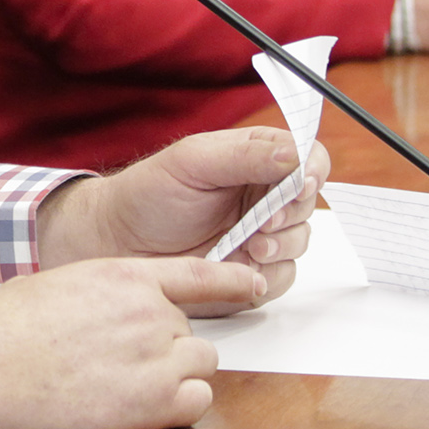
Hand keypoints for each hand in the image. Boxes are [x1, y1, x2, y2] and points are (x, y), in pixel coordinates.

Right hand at [0, 255, 260, 428]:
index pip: (200, 273)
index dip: (231, 279)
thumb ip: (101, 292)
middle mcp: (149, 312)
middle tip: (119, 363)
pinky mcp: (155, 405)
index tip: (253, 283)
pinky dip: (178, 406)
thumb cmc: (4, 331)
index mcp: (124, 275)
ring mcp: (156, 358)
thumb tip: (112, 305)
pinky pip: (198, 402)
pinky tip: (138, 406)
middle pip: (191, 330)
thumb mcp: (56, 285)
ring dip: (175, 376)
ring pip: (201, 365)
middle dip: (165, 347)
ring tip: (126, 385)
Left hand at [38, 127, 328, 311]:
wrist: (116, 241)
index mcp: (255, 159)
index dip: (313, 169)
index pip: (307, 157)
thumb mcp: (192, 162)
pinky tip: (243, 266)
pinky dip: (269, 274)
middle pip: (308, 202)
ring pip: (300, 241)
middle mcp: (263, 196)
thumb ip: (245, 155)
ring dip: (283, 244)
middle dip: (293, 212)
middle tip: (267, 220)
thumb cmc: (148, 194)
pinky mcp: (252, 272)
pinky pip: (282, 277)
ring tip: (252, 244)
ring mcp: (261, 235)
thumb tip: (295, 152)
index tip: (303, 182)